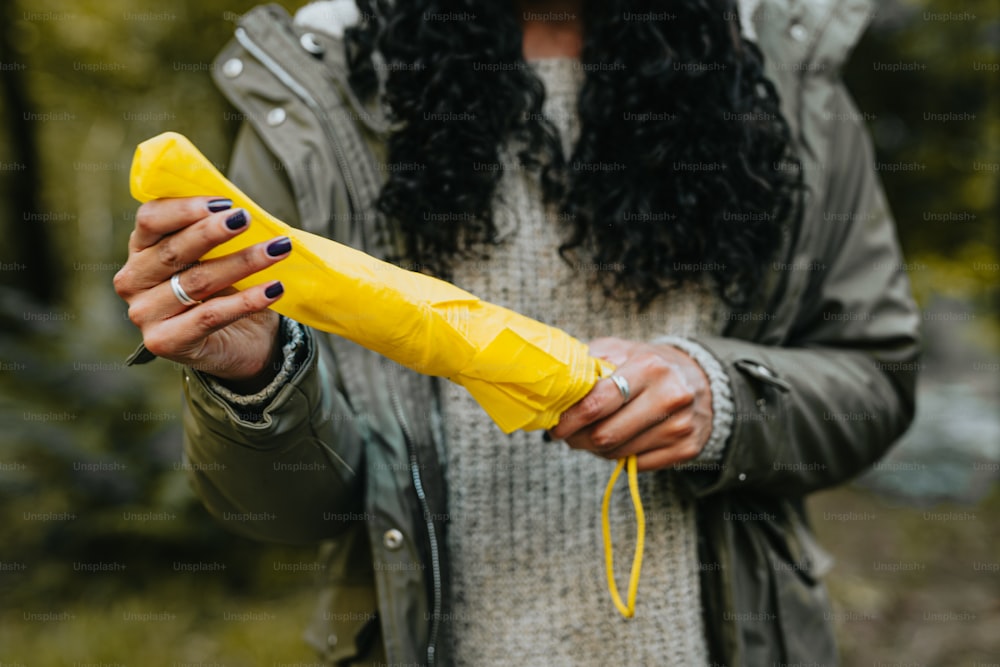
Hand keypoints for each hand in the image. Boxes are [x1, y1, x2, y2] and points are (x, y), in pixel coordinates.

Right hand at [113, 196, 291, 387]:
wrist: (239, 343)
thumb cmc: (225, 292)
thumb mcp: (215, 257)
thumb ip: (215, 234)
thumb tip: (240, 209)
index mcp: (140, 249)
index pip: (151, 219)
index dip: (185, 208)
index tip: (225, 202)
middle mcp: (133, 281)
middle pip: (173, 250)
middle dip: (213, 232)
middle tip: (246, 218)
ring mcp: (145, 314)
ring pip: (197, 281)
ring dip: (242, 262)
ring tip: (278, 249)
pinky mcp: (164, 342)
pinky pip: (211, 315)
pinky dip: (246, 301)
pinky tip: (274, 288)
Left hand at [547, 337, 713, 471]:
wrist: (701, 382)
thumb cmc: (649, 365)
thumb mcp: (621, 350)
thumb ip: (588, 362)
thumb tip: (554, 383)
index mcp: (649, 366)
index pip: (597, 403)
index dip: (569, 419)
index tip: (555, 426)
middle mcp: (669, 396)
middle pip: (605, 435)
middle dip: (578, 439)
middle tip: (567, 435)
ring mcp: (681, 426)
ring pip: (618, 453)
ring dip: (596, 449)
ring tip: (593, 435)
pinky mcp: (687, 449)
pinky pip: (637, 465)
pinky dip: (620, 457)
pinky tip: (619, 442)